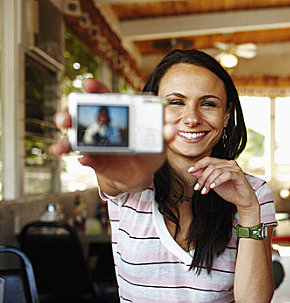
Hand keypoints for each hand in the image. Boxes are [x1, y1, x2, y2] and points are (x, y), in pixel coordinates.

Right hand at [50, 79, 165, 193]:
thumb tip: (171, 128)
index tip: (88, 85)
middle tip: (66, 118)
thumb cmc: (149, 149)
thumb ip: (165, 132)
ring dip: (65, 142)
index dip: (95, 89)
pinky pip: (85, 159)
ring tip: (61, 147)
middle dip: (69, 115)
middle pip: (81, 115)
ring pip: (75, 139)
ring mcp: (94, 142)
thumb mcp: (160, 140)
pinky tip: (82, 160)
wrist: (141, 173)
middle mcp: (100, 125)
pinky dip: (83, 160)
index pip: (104, 96)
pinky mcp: (94, 160)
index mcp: (117, 113)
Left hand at [189, 157, 258, 212]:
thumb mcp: (213, 184)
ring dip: (208, 181)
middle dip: (202, 178)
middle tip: (197, 188)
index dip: (198, 164)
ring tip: (205, 191)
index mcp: (223, 164)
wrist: (242, 201)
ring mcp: (235, 168)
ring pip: (217, 170)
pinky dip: (218, 181)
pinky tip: (212, 187)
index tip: (190, 171)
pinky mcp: (239, 175)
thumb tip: (193, 171)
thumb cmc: (229, 192)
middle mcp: (229, 163)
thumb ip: (204, 177)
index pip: (208, 160)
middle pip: (211, 166)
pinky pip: (226, 175)